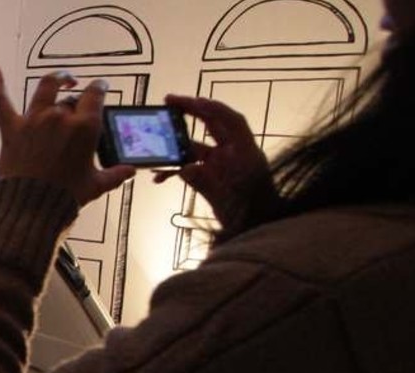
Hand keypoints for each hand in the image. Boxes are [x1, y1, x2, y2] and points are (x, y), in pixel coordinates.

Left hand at [0, 66, 134, 206]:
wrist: (32, 207)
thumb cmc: (65, 196)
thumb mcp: (96, 185)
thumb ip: (115, 174)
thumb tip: (131, 171)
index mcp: (84, 127)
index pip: (95, 95)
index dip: (99, 88)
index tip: (101, 87)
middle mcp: (59, 117)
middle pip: (70, 100)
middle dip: (75, 103)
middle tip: (77, 110)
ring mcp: (34, 120)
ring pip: (45, 88)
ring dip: (56, 80)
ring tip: (62, 79)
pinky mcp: (12, 129)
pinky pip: (1, 101)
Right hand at [157, 95, 277, 237]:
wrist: (258, 228)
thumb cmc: (251, 214)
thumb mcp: (227, 200)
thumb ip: (205, 182)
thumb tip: (183, 168)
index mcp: (244, 153)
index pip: (231, 121)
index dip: (211, 108)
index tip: (189, 101)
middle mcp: (233, 153)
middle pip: (212, 124)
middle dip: (190, 112)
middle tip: (168, 102)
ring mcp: (223, 164)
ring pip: (196, 146)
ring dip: (175, 145)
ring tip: (155, 141)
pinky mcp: (213, 176)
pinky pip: (191, 166)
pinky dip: (175, 169)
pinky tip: (159, 178)